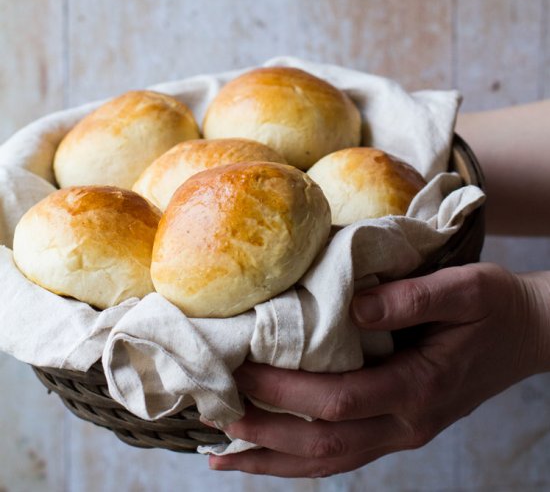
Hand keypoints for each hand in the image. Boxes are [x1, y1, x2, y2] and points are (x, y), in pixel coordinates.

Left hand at [204, 263, 549, 477]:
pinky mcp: (397, 428)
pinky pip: (342, 453)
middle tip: (216, 416)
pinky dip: (300, 459)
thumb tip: (354, 305)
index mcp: (420, 387)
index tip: (241, 372)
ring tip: (223, 457)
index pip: (338, 400)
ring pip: (330, 461)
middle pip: (325, 444)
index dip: (285, 392)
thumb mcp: (465, 289)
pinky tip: (270, 454)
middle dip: (266, 434)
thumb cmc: (493, 307)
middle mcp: (407, 423)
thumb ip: (413, 298)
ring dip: (274, 461)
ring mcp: (402, 433)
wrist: (525, 333)